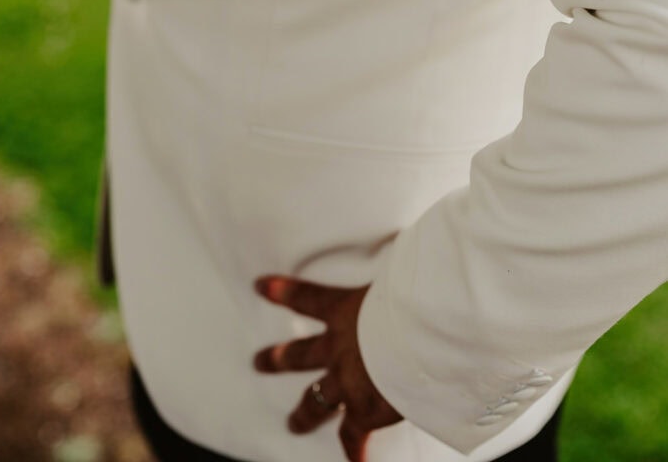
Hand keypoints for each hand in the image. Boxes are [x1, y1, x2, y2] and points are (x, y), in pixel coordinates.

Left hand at [253, 275, 402, 461]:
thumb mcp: (404, 272)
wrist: (420, 339)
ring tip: (293, 424)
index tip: (260, 286)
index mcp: (348, 309)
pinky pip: (352, 435)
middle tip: (258, 362)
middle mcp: (340, 346)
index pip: (307, 297)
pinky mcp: (363, 410)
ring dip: (303, 413)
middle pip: (301, 354)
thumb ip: (406, 263)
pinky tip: (355, 461)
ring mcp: (347, 381)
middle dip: (279, 358)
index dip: (283, 292)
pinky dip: (354, 450)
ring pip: (316, 400)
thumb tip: (425, 244)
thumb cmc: (417, 298)